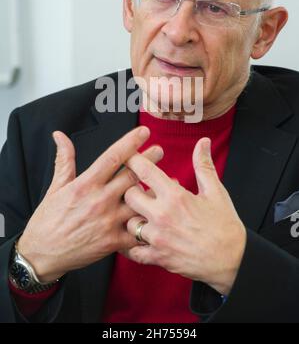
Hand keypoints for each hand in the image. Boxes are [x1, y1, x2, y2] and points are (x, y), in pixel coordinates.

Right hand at [18, 126, 162, 281]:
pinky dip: (148, 222)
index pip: (113, 157)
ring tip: (167, 181)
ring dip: (153, 190)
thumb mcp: (55, 187)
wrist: (42, 254)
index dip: (131, 142)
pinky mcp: (113, 241)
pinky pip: (137, 230)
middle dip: (149, 161)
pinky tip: (158, 214)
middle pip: (132, 175)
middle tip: (159, 150)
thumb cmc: (48, 220)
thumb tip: (60, 135)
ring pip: (140, 201)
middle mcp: (100, 200)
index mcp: (86, 184)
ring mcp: (108, 221)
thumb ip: (64, 160)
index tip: (144, 132)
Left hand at [123, 138, 245, 295]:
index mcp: (175, 196)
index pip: (144, 170)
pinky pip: (133, 251)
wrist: (233, 260)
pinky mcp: (158, 257)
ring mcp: (158, 238)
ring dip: (134, 218)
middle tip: (141, 190)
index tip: (130, 158)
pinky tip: (143, 240)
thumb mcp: (216, 191)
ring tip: (146, 216)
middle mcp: (162, 215)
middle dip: (133, 190)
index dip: (133, 160)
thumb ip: (203, 165)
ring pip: (129, 223)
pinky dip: (134, 246)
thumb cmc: (225, 226)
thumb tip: (202, 142)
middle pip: (129, 195)